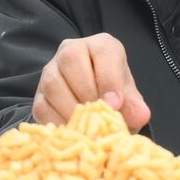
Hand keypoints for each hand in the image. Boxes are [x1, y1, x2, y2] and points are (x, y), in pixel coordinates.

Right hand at [34, 34, 150, 131]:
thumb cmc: (114, 96)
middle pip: (71, 61)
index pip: (102, 52)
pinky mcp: (39, 96)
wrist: (95, 107)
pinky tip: (73, 133)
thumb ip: (134, 105)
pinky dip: (58, 122)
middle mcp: (71, 51)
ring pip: (53, 84)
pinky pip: (42, 107)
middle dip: (87, 92)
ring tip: (87, 127)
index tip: (115, 104)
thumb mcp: (128, 98)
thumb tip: (140, 116)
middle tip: (98, 115)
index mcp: (100, 46)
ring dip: (71, 109)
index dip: (109, 79)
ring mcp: (51, 72)